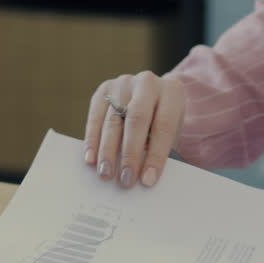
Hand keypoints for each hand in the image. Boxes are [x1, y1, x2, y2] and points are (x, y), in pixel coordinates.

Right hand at [82, 71, 184, 188]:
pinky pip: (95, 116)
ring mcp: (124, 83)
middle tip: (126, 180)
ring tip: (106, 174)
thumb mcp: (171, 130)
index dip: (156, 155)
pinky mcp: (104, 89)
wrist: (151, 94)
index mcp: (172, 91)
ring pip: (113, 119)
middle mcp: (147, 82)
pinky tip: (91, 159)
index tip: (148, 180)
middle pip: (136, 119)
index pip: (164, 125)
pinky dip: (92, 140)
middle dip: (130, 153)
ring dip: (108, 150)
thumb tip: (145, 177)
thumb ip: (161, 148)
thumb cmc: (163, 120)